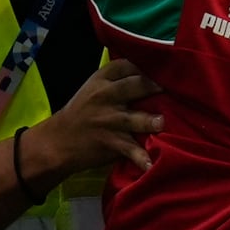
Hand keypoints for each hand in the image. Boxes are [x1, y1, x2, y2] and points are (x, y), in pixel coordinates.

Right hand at [25, 58, 165, 192]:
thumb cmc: (82, 112)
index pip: (126, 65)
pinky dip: (140, 158)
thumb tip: (153, 73)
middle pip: (132, 86)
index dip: (146, 65)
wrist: (59, 141)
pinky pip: (129, 150)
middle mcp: (104, 96)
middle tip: (169, 88)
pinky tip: (151, 165)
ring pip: (131, 118)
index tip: (165, 67)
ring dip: (148, 121)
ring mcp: (107, 120)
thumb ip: (118, 80)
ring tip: (161, 123)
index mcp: (101, 80)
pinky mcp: (110, 142)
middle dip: (151, 86)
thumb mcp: (94, 88)